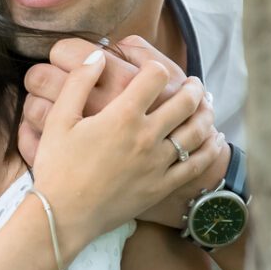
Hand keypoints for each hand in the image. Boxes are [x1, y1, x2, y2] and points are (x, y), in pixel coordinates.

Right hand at [31, 51, 216, 244]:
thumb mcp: (58, 119)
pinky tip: (213, 139)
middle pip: (183, 102)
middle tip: (192, 82)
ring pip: (196, 131)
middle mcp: (147, 136)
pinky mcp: (162, 186)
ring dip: (205, 112)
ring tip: (205, 103)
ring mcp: (158, 163)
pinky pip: (196, 164)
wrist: (63, 214)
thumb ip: (78, 82)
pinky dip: (210, 148)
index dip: (155, 67)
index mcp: (123, 116)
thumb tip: (98, 55)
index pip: (153, 78)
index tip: (152, 69)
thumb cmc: (57, 165)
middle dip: (191, 87)